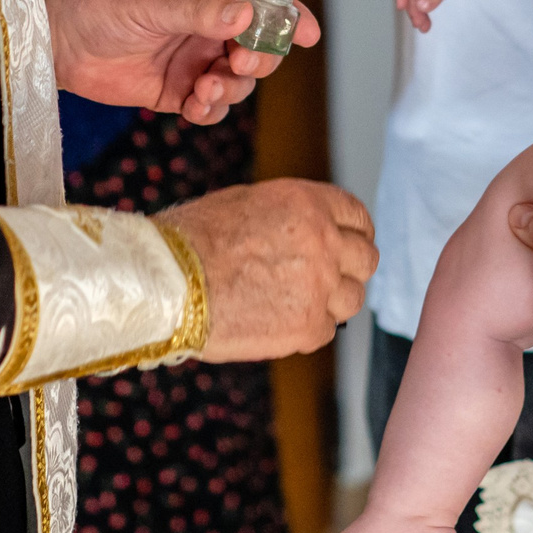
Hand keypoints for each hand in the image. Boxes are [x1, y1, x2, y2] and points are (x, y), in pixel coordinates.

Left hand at [48, 0, 316, 123]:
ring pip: (238, 81)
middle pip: (258, 47)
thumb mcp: (153, 0)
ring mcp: (193, 61)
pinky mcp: (174, 92)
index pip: (261, 1)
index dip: (289, 17)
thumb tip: (249, 14)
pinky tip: (196, 106)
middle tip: (239, 61)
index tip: (309, 35)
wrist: (57, 37)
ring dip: (233, 87)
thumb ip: (201, 12)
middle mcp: (207, 27)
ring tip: (205, 87)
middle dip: (258, 58)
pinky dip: (211, 109)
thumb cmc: (102, 2)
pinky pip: (210, 106)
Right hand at [157, 180, 376, 362]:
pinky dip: (307, 327)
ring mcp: (320, 286)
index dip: (354, 232)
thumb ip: (291, 217)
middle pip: (366, 259)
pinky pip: (326, 329)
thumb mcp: (248, 204)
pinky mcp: (308, 327)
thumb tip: (308, 232)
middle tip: (326, 277)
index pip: (357, 216)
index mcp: (309, 204)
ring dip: (332, 299)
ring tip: (297, 301)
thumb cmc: (193, 239)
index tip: (347, 244)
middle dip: (349, 267)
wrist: (166, 281)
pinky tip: (277, 320)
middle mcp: (324, 241)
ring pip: (353, 298)